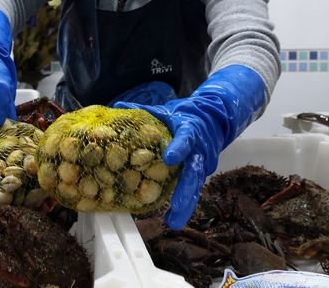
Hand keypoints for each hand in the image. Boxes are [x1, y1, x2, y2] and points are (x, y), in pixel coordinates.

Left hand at [114, 65, 266, 229]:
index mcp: (189, 130)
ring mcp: (202, 164)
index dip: (178, 148)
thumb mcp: (165, 110)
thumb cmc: (182, 116)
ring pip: (195, 186)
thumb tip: (117, 106)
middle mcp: (198, 150)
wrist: (211, 119)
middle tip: (176, 204)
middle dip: (185, 189)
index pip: (185, 138)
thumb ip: (144, 111)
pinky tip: (174, 219)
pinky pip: (193, 190)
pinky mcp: (201, 174)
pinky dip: (185, 205)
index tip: (169, 159)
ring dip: (186, 205)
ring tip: (174, 222)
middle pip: (193, 171)